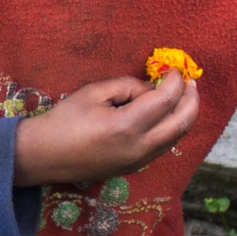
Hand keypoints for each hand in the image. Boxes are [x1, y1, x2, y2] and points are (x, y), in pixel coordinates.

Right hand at [12, 73, 200, 187]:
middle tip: (190, 82)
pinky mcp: (135, 167)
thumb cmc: (64, 120)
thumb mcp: (93, 92)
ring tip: (184, 96)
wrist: (45, 156)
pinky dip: (171, 127)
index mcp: (127, 127)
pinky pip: (163, 145)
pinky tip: (166, 114)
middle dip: (191, 99)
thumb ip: (127, 86)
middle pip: (182, 123)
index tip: (174, 69)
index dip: (175, 81)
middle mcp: (140, 148)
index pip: (166, 100)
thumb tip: (151, 89)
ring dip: (184, 114)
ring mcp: (139, 161)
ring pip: (176, 137)